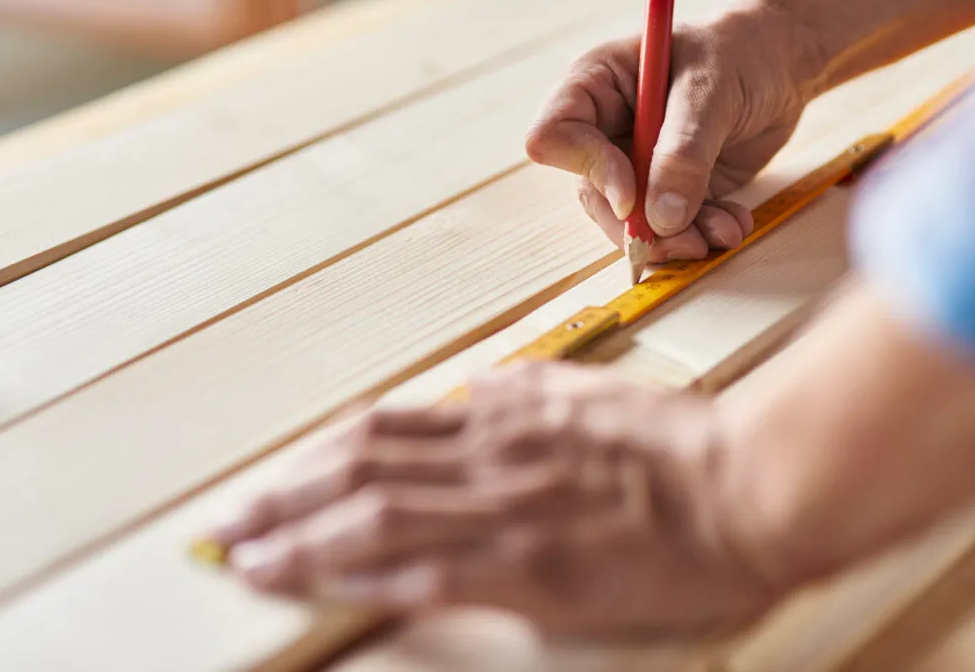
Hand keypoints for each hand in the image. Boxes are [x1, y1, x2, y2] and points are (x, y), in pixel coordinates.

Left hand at [206, 362, 780, 637]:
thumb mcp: (591, 391)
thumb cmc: (679, 442)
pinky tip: (315, 585)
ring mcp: (505, 509)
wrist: (750, 480)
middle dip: (282, 494)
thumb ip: (527, 391)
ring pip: (374, 516)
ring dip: (298, 535)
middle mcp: (489, 455)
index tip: (274, 475)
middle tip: (225, 518)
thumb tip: (482, 388)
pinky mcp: (531, 567)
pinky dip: (360, 576)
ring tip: (242, 554)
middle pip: (359, 467)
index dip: (317, 454)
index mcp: (505, 415)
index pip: (384, 428)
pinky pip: (425, 571)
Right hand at [524, 9, 810, 261]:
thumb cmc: (742, 52)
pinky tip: (731, 222)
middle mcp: (605, 129)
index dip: (590, 170)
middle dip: (639, 226)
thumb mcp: (712, 90)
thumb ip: (685, 152)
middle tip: (685, 239)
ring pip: (628, 223)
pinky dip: (700, 234)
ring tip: (722, 231)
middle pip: (592, 194)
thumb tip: (661, 218)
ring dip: (676, 239)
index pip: (554, 137)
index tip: (633, 195)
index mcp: (595, 86)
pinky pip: (667, 229)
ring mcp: (633, 164)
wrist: (781, 66)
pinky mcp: (664, 191)